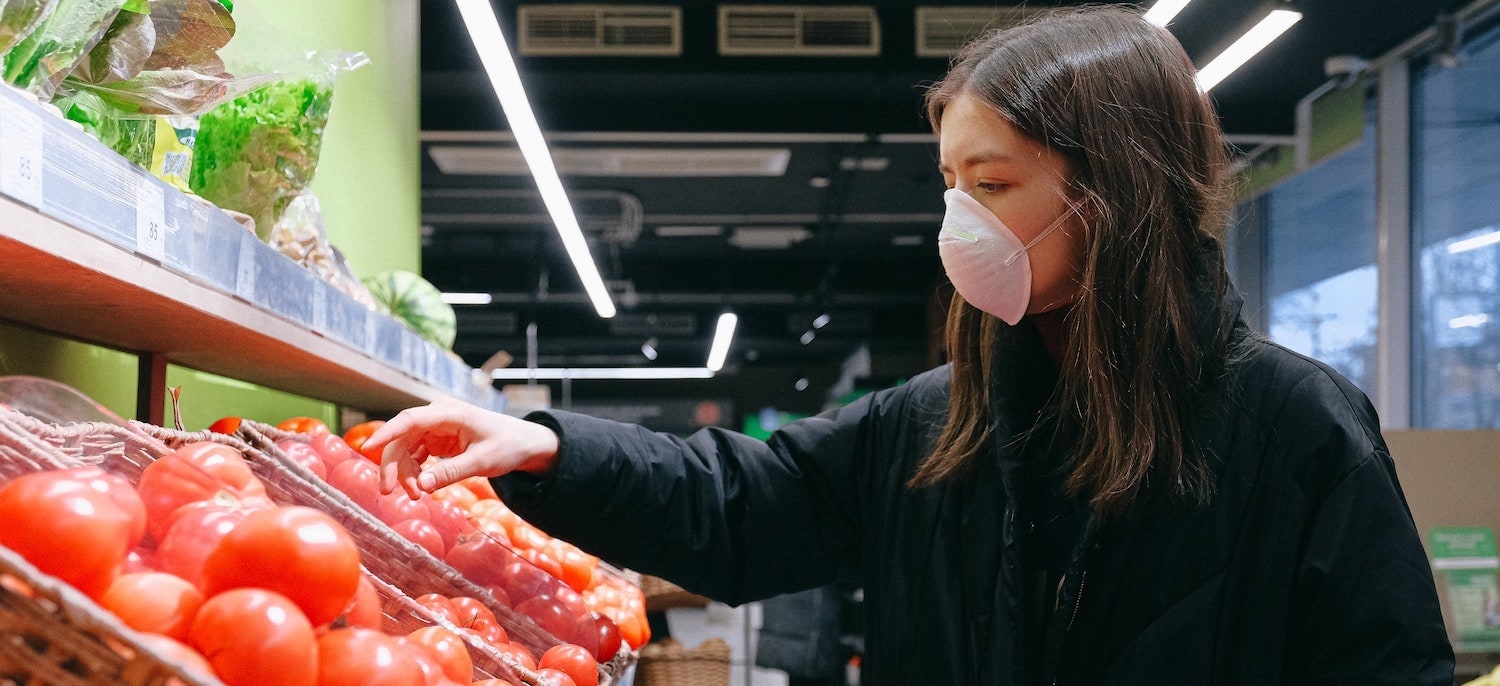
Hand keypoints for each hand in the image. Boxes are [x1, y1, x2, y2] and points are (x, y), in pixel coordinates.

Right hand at [362, 398, 559, 498]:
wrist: (523, 442)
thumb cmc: (507, 445)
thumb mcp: (482, 461)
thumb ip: (450, 472)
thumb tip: (420, 486)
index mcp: (449, 413)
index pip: (409, 420)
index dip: (386, 434)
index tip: (368, 448)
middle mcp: (437, 416)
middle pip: (401, 438)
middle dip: (393, 466)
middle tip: (389, 492)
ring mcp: (435, 427)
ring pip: (405, 449)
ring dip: (404, 472)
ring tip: (415, 496)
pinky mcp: (436, 439)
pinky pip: (414, 455)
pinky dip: (413, 472)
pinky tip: (419, 487)